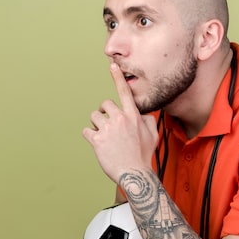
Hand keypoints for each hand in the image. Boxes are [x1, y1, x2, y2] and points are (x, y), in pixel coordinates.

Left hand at [82, 63, 157, 183]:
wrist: (135, 174)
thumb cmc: (144, 156)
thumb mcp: (152, 135)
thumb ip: (148, 120)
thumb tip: (142, 115)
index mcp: (133, 116)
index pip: (124, 92)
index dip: (117, 77)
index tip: (112, 65)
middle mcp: (120, 119)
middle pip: (105, 104)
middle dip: (104, 112)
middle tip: (107, 124)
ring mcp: (108, 129)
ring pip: (94, 117)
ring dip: (96, 124)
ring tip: (102, 135)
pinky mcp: (97, 140)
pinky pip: (86, 131)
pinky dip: (89, 135)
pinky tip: (96, 143)